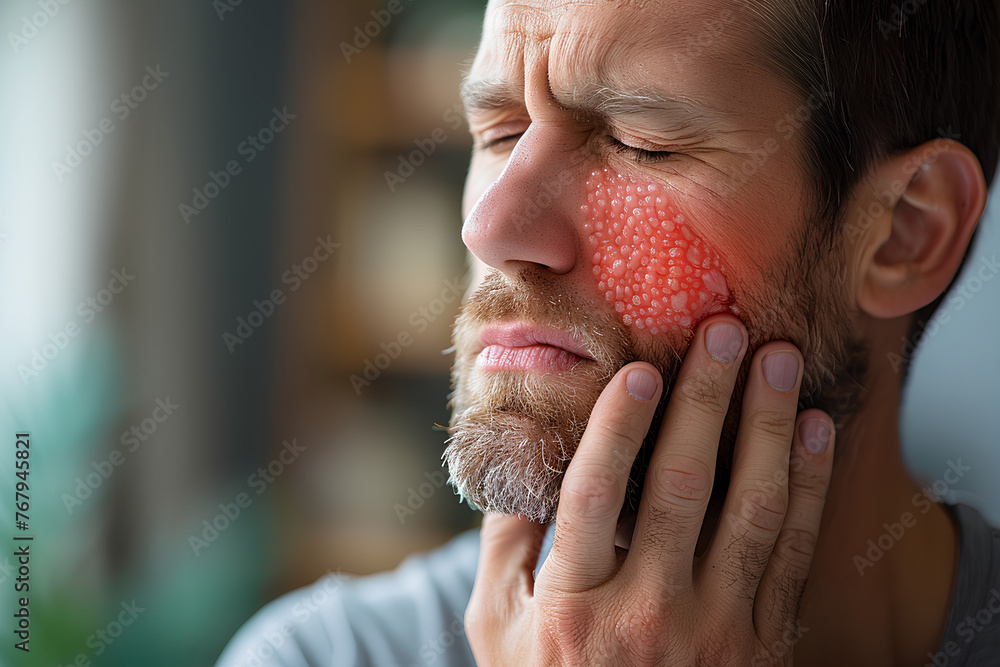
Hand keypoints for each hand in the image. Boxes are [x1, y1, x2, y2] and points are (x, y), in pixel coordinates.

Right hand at [465, 314, 834, 665]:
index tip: (639, 371)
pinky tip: (814, 431)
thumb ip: (507, 542)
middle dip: (706, 401)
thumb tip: (522, 455)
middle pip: (682, 489)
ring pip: (752, 513)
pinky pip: (794, 554)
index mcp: (574, 607)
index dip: (617, 430)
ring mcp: (716, 632)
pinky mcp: (764, 643)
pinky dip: (810, 487)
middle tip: (722, 332)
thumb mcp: (498, 622)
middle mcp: (648, 617)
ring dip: (769, 427)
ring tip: (778, 359)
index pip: (594, 500)